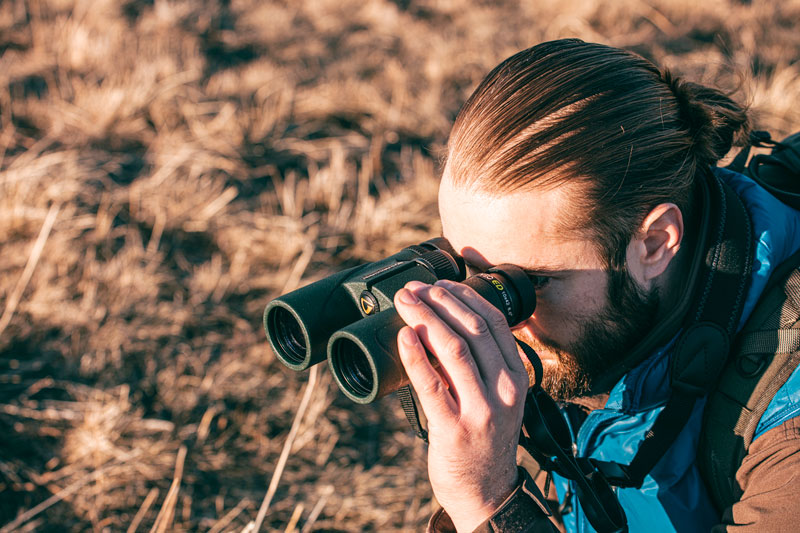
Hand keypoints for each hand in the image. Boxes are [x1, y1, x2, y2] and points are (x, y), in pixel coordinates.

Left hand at [394, 279, 529, 531]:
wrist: (486, 492)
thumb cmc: (485, 439)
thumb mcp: (496, 398)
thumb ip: (478, 364)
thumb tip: (441, 323)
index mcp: (516, 377)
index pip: (495, 323)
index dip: (465, 297)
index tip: (441, 285)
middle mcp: (504, 390)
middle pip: (472, 330)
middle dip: (440, 302)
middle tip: (415, 289)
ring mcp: (481, 410)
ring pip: (453, 349)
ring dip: (425, 319)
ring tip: (406, 303)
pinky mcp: (454, 428)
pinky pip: (431, 384)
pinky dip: (415, 355)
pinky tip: (403, 336)